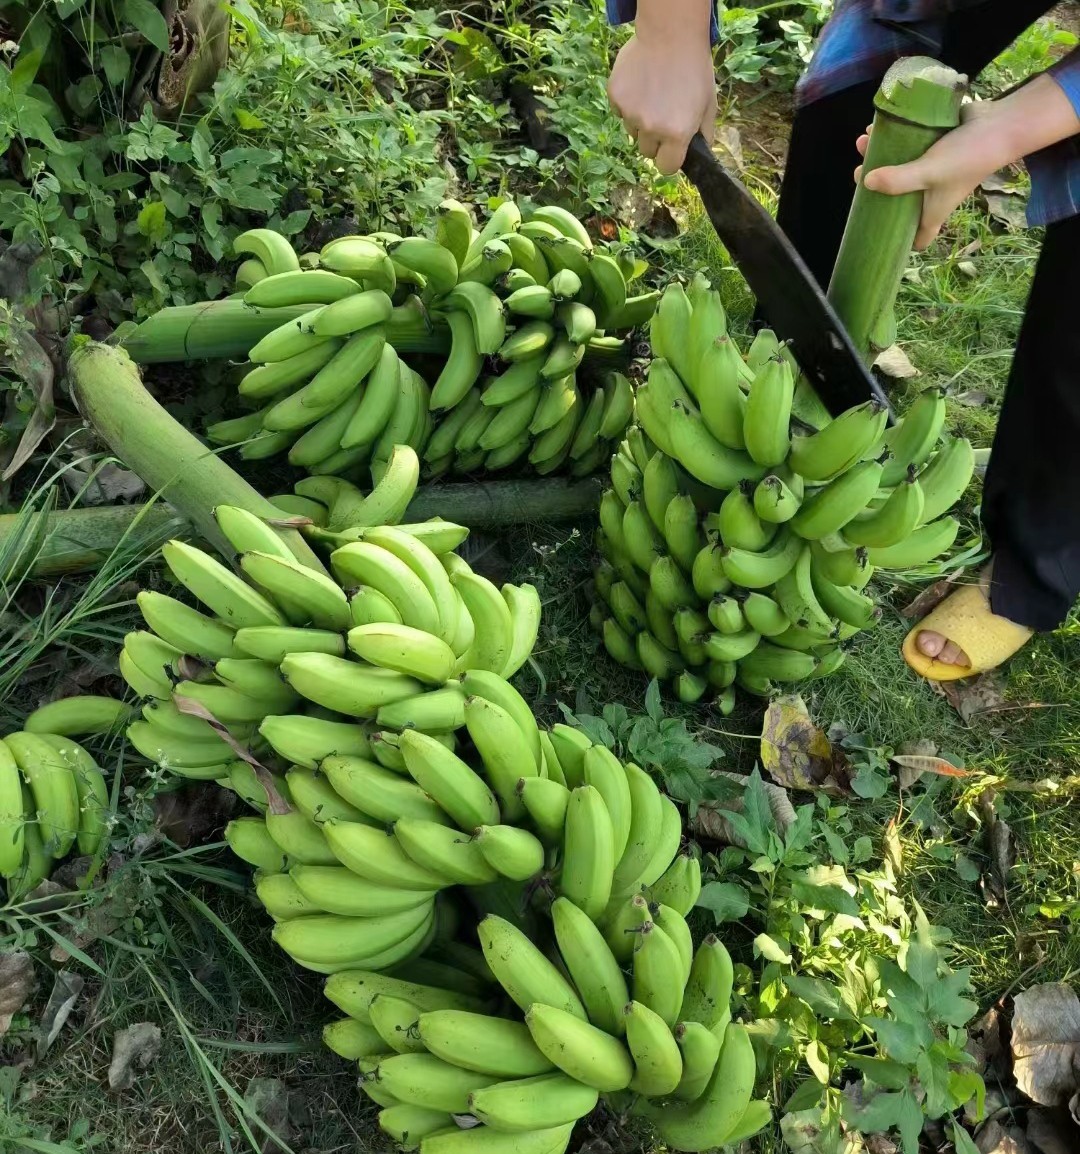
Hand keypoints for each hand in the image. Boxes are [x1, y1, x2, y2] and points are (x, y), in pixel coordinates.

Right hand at [608, 1, 716, 174]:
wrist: (670, 34)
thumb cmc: (694, 69)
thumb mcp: (709, 103)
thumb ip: (704, 133)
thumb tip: (701, 151)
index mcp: (676, 134)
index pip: (667, 168)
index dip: (669, 159)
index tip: (670, 150)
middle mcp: (651, 128)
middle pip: (647, 151)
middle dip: (654, 139)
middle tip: (663, 115)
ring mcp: (630, 114)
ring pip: (632, 132)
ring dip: (640, 121)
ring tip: (652, 95)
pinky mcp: (616, 97)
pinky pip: (620, 112)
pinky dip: (628, 103)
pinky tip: (640, 85)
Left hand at [854, 72, 1079, 248]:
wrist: (1000, 123)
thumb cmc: (968, 158)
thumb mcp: (929, 173)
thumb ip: (898, 180)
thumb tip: (867, 182)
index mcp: (931, 212)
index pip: (918, 239)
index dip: (899, 242)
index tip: (878, 233)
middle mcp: (930, 195)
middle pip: (897, 199)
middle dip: (876, 189)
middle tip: (861, 173)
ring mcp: (932, 171)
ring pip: (898, 169)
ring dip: (879, 156)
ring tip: (864, 142)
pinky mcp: (933, 147)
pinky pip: (907, 146)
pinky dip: (893, 138)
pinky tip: (877, 127)